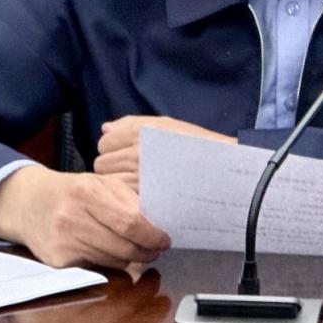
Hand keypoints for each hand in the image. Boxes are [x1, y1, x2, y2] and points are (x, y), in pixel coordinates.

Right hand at [0, 165, 170, 268]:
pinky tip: (108, 250)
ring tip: (135, 248)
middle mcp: (73, 218)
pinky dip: (109, 261)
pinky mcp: (59, 262)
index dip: (152, 235)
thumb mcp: (100, 183)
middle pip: (124, 246)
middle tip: (156, 249)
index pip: (130, 222)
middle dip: (147, 251)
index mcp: (87, 193)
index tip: (164, 239)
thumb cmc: (73, 192)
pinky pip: (98, 267)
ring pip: (114, 260)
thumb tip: (158, 223)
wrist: (29, 203)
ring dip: (131, 257)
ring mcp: (64, 242)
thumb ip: (128, 200)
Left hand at [94, 115, 236, 190]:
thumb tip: (105, 129)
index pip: (104, 143)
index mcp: (139, 132)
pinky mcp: (147, 196)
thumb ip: (130, 123)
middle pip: (102, 164)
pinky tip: (141, 193)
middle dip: (113, 166)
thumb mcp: (164, 124)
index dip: (114, 149)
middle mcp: (136, 153)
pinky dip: (127, 197)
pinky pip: (122, 198)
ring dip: (119, 184)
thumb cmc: (194, 143)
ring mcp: (140, 177)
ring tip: (137, 182)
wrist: (221, 169)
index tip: (127, 153)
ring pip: (109, 183)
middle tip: (133, 169)